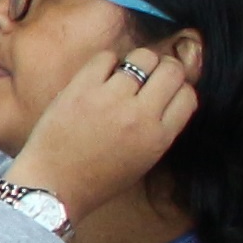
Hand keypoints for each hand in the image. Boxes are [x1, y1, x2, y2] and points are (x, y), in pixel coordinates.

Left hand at [7, 26, 202, 217]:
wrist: (54, 185)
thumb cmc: (97, 178)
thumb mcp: (143, 160)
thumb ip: (160, 128)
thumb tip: (167, 94)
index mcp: (159, 137)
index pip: (188, 95)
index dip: (179, 88)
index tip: (166, 90)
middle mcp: (140, 115)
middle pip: (171, 70)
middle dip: (164, 68)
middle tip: (149, 75)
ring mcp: (111, 99)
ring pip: (142, 57)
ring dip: (136, 62)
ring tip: (124, 75)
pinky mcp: (82, 89)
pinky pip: (106, 57)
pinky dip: (107, 62)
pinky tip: (100, 76)